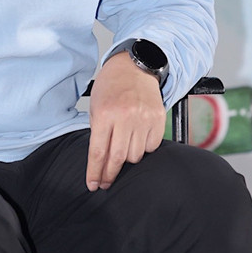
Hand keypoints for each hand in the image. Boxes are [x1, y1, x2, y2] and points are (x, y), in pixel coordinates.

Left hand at [86, 52, 165, 190]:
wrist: (134, 67)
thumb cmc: (111, 86)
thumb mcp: (95, 106)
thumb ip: (98, 132)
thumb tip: (99, 162)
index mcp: (105, 113)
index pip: (98, 152)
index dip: (95, 172)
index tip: (93, 185)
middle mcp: (125, 116)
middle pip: (118, 158)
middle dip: (110, 174)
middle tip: (105, 182)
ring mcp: (144, 118)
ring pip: (136, 155)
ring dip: (128, 158)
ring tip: (122, 147)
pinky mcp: (158, 118)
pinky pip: (151, 147)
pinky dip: (143, 148)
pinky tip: (137, 138)